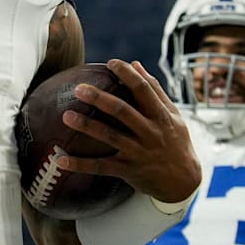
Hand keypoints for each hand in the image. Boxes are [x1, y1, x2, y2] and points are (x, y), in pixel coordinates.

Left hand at [57, 60, 200, 203]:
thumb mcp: (173, 115)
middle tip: (78, 88)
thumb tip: (135, 64)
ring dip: (87, 126)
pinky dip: (80, 164)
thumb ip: (154, 90)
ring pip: (110, 137)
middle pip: (122, 111)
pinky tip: (60, 159)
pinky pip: (101, 167)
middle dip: (99, 98)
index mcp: (160, 115)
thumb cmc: (176, 141)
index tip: (111, 63)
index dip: (127, 74)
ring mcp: (138, 152)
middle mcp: (149, 132)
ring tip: (66, 116)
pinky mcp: (128, 170)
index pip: (143, 89)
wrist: (183, 182)